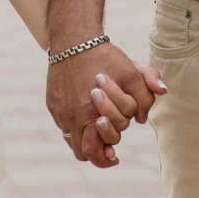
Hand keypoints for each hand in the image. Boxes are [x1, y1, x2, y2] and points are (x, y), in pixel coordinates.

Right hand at [44, 39, 166, 168]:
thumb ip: (146, 95)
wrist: (74, 40)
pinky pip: (63, 124)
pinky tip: (87, 113)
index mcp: (90, 115)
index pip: (96, 151)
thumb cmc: (105, 58)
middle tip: (109, 145)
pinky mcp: (53, 103)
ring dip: (86, 138)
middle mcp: (71, 117)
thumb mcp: (132, 73)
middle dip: (99, 149)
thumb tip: (142, 119)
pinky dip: (76, 124)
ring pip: (71, 140)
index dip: (107, 158)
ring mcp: (59, 111)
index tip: (115, 155)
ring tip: (98, 130)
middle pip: (83, 152)